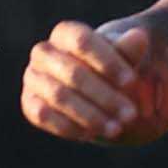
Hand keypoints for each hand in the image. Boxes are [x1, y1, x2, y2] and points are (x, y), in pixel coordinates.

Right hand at [20, 20, 152, 142]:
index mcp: (64, 33)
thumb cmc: (110, 69)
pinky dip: (69, 126)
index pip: (82, 42)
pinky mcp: (29, 103)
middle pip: (73, 73)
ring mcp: (33, 78)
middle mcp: (43, 52)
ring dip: (90, 115)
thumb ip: (129, 50)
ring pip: (59, 96)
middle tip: (131, 115)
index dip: (107, 62)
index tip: (132, 82)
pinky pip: (44, 116)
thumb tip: (138, 37)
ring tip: (116, 129)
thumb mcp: (124, 59)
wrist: (92, 91)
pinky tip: (92, 134)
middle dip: (105, 96)